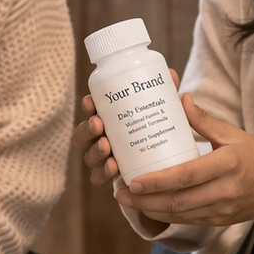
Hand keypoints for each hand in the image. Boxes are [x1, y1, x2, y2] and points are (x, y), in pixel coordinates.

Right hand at [74, 69, 179, 186]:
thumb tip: (170, 74)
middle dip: (87, 129)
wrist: (167, 163)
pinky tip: (113, 166)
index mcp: (109, 120)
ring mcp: (104, 160)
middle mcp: (102, 139)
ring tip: (106, 146)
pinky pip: (100, 178)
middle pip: (83, 134)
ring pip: (89, 157)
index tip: (91, 102)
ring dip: (94, 151)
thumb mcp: (161, 110)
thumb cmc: (157, 129)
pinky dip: (103, 173)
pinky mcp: (112, 179)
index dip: (88, 106)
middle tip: (98, 124)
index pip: (91, 111)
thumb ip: (164, 92)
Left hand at [116, 93, 253, 226]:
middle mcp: (225, 191)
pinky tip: (149, 207)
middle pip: (179, 201)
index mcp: (228, 164)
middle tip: (121, 192)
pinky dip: (166, 216)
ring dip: (151, 210)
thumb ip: (205, 120)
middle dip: (146, 199)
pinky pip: (188, 220)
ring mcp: (222, 210)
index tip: (134, 179)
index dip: (158, 181)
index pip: (187, 176)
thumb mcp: (234, 133)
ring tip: (128, 200)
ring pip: (180, 215)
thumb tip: (180, 99)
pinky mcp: (220, 221)